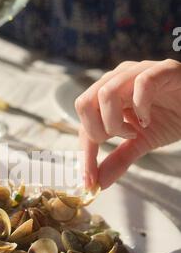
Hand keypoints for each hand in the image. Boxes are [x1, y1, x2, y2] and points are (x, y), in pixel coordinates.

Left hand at [75, 59, 180, 188]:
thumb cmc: (169, 118)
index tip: (89, 180)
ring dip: (115, 122)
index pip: (83, 123)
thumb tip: (98, 184)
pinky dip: (141, 106)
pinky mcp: (162, 69)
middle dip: (97, 132)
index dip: (84, 153)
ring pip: (106, 93)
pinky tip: (148, 119)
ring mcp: (137, 71)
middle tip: (120, 141)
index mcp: (107, 95)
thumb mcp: (139, 143)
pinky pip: (141, 83)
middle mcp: (117, 79)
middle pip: (84, 104)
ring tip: (134, 131)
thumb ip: (118, 159)